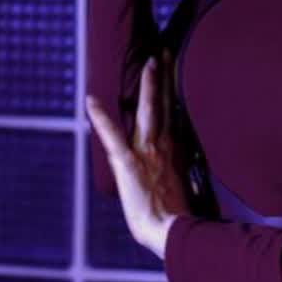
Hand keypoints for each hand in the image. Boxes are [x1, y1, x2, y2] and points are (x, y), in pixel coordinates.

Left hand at [85, 58, 191, 257]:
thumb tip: (190, 162)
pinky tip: (91, 100)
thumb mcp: (188, 188)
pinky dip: (101, 118)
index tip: (177, 67)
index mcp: (179, 151)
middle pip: (168, 103)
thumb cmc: (181, 217)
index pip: (178, 112)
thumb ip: (186, 169)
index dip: (176, 89)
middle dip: (166, 76)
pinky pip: (113, 135)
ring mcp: (148, 152)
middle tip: (165, 50)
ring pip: (150, 110)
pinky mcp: (129, 163)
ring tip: (149, 61)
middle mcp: (166, 146)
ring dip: (148, 85)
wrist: (172, 232)